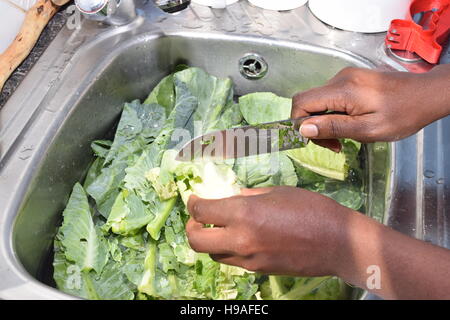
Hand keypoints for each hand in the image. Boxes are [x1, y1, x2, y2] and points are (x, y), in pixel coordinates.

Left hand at [186, 186, 355, 276]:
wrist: (339, 243)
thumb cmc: (311, 209)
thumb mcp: (278, 192)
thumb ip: (248, 196)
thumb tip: (231, 198)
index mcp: (244, 213)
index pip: (201, 212)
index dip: (193, 203)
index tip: (194, 198)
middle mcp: (240, 239)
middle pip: (196, 240)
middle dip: (191, 227)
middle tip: (199, 217)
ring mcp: (248, 259)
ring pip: (213, 253)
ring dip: (210, 239)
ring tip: (222, 227)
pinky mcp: (258, 270)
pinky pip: (233, 261)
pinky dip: (229, 248)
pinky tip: (242, 237)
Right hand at [292, 65, 449, 143]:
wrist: (427, 94)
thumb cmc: (402, 115)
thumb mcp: (368, 129)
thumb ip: (334, 127)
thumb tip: (303, 128)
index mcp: (342, 90)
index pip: (301, 102)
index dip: (299, 123)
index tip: (317, 140)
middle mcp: (340, 79)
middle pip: (308, 101)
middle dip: (312, 125)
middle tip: (333, 143)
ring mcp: (346, 77)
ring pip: (318, 100)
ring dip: (324, 120)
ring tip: (345, 136)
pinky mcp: (352, 79)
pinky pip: (331, 96)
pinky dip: (333, 112)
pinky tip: (350, 123)